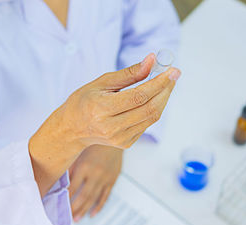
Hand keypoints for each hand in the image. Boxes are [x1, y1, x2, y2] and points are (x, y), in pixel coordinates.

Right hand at [29, 53, 179, 194]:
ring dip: (163, 98)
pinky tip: (153, 97)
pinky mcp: (126, 143)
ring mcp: (120, 138)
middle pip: (149, 108)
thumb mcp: (101, 82)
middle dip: (166, 90)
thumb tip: (151, 61)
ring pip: (152, 117)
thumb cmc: (84, 101)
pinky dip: (154, 108)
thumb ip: (128, 74)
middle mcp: (112, 127)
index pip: (139, 96)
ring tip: (167, 83)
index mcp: (102, 109)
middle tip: (174, 74)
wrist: (72, 129)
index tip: (171, 70)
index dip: (159, 83)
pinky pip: (147, 124)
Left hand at [68, 145, 122, 221]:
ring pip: (93, 198)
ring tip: (77, 219)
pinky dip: (99, 206)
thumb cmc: (95, 142)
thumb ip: (71, 166)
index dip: (65, 198)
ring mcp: (105, 178)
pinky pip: (105, 196)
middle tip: (66, 217)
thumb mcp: (79, 152)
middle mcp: (95, 174)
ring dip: (84, 210)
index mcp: (85, 167)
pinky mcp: (112, 180)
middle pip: (83, 196)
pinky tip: (93, 213)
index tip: (58, 205)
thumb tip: (61, 181)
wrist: (114, 138)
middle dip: (74, 208)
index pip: (72, 187)